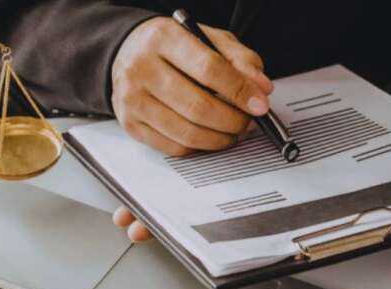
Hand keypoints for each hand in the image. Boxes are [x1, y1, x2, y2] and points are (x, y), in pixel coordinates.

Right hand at [111, 16, 272, 155]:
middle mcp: (141, 68)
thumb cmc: (174, 48)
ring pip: (188, 133)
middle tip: (249, 122)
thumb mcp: (210, 40)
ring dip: (220, 139)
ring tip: (234, 132)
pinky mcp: (131, 124)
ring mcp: (133, 99)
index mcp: (163, 38)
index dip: (240, 92)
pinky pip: (175, 147)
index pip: (209, 69)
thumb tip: (261, 89)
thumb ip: (240, 59)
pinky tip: (210, 136)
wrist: (130, 54)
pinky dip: (200, 147)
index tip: (260, 105)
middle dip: (233, 121)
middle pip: (198, 107)